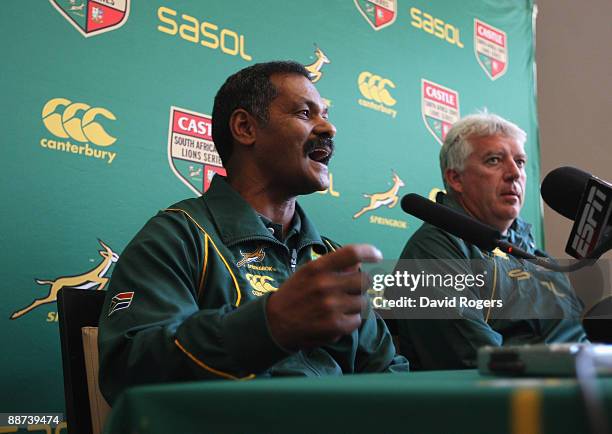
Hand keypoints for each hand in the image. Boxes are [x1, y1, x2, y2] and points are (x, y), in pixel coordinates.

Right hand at [266, 244, 381, 350]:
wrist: (274, 323)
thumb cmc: (294, 294)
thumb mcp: (308, 273)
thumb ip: (333, 266)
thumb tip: (359, 262)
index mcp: (317, 267)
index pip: (351, 253)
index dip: (369, 252)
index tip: (377, 255)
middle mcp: (325, 284)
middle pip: (365, 280)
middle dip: (362, 285)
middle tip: (351, 290)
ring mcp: (331, 306)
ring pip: (364, 302)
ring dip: (356, 305)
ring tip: (340, 307)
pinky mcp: (335, 325)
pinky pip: (358, 320)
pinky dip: (351, 320)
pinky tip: (336, 319)